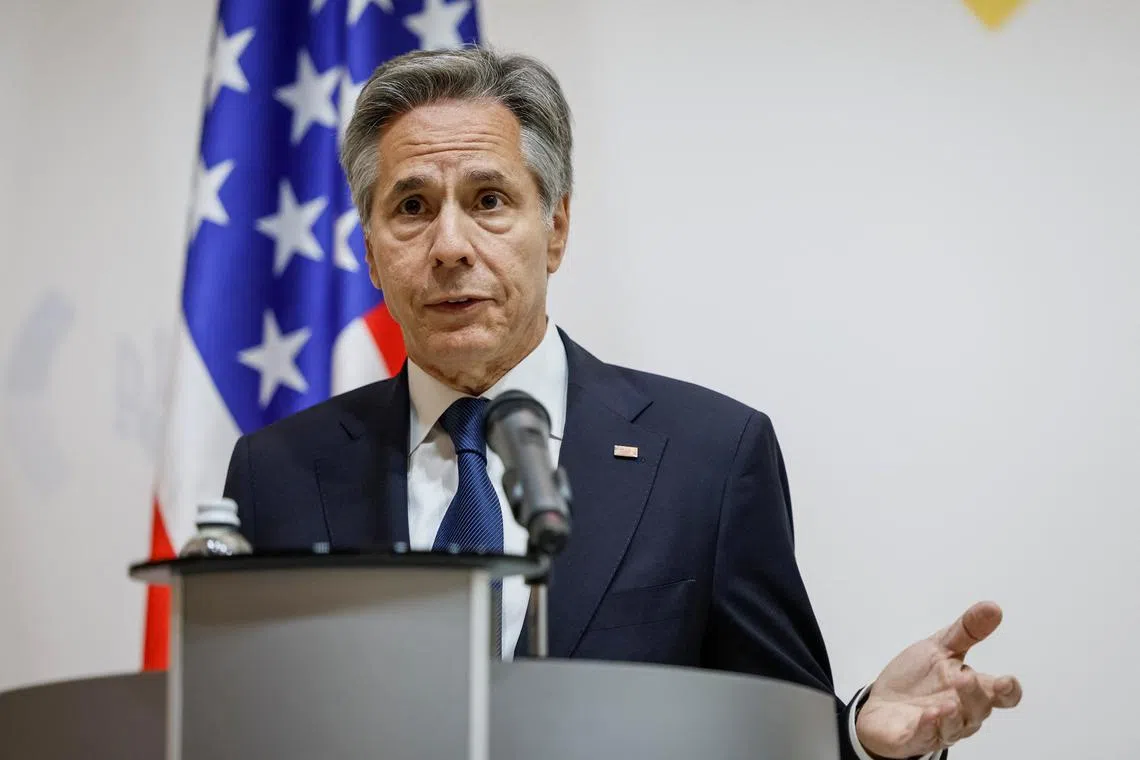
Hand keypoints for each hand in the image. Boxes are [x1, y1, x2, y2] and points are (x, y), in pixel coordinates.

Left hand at [854, 601, 1021, 758]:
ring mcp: (940, 727)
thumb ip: (967, 630)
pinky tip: (927, 716)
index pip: (1001, 695)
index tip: (1006, 681)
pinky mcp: (916, 737)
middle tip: (965, 677)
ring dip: (953, 715)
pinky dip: (928, 727)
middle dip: (975, 695)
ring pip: (956, 727)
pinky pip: (925, 736)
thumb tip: (992, 608)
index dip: (1008, 691)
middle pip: (979, 709)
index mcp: (971, 688)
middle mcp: (961, 711)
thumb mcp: (939, 647)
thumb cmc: (916, 680)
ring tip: (947, 702)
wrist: (882, 704)